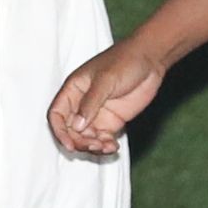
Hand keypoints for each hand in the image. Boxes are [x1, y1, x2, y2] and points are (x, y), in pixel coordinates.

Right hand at [48, 42, 165, 156]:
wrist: (151, 60)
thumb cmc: (125, 61)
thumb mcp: (105, 80)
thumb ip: (90, 103)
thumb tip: (76, 126)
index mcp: (73, 90)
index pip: (57, 114)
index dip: (59, 131)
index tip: (69, 145)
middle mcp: (81, 104)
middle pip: (70, 130)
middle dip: (79, 141)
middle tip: (94, 145)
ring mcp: (97, 114)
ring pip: (86, 138)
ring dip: (93, 146)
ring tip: (106, 147)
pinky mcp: (112, 121)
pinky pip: (103, 139)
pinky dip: (106, 146)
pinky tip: (113, 147)